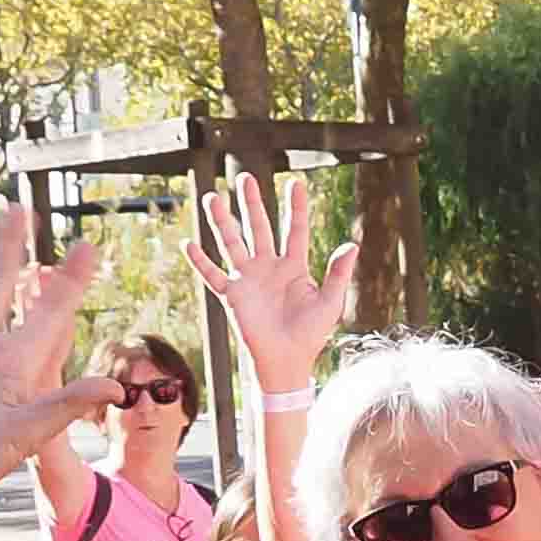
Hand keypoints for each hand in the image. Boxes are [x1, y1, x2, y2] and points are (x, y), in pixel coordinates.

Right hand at [185, 173, 353, 400]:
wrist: (287, 362)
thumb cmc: (311, 335)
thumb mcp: (330, 302)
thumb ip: (338, 273)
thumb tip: (352, 245)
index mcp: (294, 267)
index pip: (294, 230)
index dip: (296, 207)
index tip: (294, 182)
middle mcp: (268, 267)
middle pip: (258, 227)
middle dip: (252, 203)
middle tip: (245, 178)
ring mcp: (249, 280)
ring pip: (232, 243)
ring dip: (222, 221)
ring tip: (212, 197)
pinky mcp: (233, 296)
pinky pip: (213, 275)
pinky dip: (200, 261)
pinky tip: (188, 243)